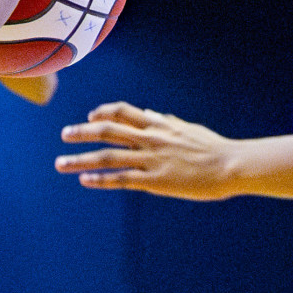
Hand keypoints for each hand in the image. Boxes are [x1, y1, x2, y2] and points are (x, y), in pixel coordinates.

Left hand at [54, 102, 238, 200]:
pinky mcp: (155, 180)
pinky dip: (101, 179)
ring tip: (60, 163)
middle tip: (64, 135)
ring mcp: (150, 159)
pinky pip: (122, 179)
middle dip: (82, 133)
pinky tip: (84, 180)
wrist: (232, 164)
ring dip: (80, 159)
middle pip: (107, 131)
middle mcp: (149, 139)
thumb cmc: (213, 147)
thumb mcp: (187, 128)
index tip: (89, 117)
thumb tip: (153, 115)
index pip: (122, 112)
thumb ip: (166, 122)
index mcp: (157, 125)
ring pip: (107, 157)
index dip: (103, 112)